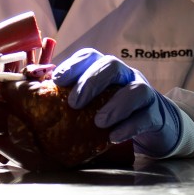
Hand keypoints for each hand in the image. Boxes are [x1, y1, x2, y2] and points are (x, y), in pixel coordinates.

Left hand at [51, 48, 182, 157]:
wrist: (153, 124)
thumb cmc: (114, 110)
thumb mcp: (94, 101)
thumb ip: (72, 98)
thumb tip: (38, 99)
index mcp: (106, 70)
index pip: (91, 57)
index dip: (74, 65)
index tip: (57, 80)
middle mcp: (126, 76)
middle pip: (112, 66)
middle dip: (92, 82)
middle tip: (74, 103)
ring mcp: (144, 93)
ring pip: (136, 90)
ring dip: (116, 105)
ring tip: (99, 122)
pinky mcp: (155, 114)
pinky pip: (146, 117)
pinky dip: (130, 126)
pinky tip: (114, 137)